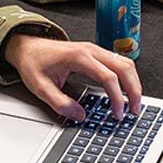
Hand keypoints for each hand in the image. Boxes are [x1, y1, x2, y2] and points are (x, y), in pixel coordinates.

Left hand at [4, 33, 140, 120]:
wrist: (26, 47)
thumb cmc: (33, 62)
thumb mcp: (40, 87)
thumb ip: (59, 103)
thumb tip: (80, 115)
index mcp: (78, 57)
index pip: (108, 77)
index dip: (116, 97)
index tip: (117, 113)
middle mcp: (90, 50)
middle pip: (124, 67)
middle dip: (134, 90)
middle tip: (135, 110)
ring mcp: (94, 49)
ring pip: (125, 63)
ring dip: (133, 83)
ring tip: (134, 103)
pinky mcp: (95, 53)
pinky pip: (119, 62)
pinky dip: (127, 77)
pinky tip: (126, 90)